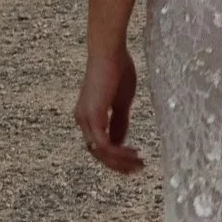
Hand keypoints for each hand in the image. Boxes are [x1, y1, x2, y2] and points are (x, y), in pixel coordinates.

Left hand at [75, 43, 143, 172]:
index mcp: (87, 115)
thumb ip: (120, 123)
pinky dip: (119, 152)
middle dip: (119, 164)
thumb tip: (120, 143)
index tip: (135, 162)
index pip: (98, 145)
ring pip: (100, 153)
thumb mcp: (121, 103)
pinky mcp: (93, 117)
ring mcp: (85, 119)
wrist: (110, 53)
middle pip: (98, 153)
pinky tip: (133, 153)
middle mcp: (82, 120)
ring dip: (121, 161)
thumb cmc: (117, 70)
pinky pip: (104, 144)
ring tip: (140, 162)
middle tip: (138, 169)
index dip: (116, 157)